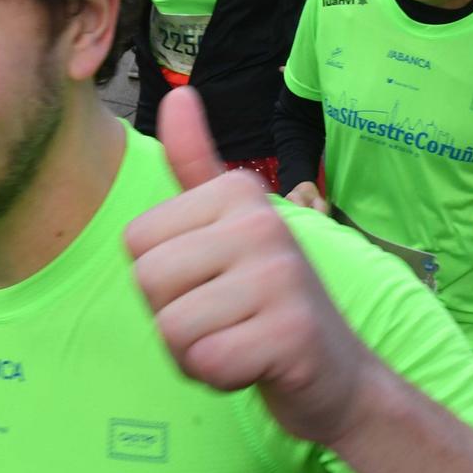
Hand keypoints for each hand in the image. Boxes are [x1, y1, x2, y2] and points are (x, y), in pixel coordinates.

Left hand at [125, 88, 383, 446]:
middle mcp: (262, 222)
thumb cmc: (264, 298)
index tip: (211, 281)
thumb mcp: (228, 226)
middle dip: (174, 317)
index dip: (162, 279)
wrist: (336, 372)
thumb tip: (179, 95)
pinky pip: (206, 362)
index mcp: (238, 192)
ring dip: (195, 351)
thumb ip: (195, 164)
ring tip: (240, 337)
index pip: (136, 243)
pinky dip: (221, 377)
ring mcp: (281, 276)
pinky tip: (255, 365)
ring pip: (172, 327)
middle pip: (148, 282)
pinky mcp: (290, 333)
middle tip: (225, 317)